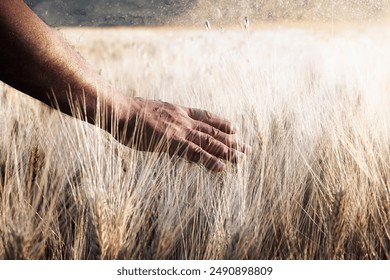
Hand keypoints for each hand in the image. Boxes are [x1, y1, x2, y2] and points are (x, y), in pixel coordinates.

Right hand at [117, 97, 245, 171]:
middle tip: (246, 148)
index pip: (205, 117)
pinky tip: (221, 167)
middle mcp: (183, 120)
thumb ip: (162, 118)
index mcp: (178, 111)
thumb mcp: (151, 111)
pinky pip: (195, 153)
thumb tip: (163, 123)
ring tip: (242, 158)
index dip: (221, 123)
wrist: (121, 111)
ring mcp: (180, 131)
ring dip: (227, 151)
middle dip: (231, 141)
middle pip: (213, 131)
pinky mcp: (172, 142)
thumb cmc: (130, 113)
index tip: (233, 128)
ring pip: (209, 142)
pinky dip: (209, 160)